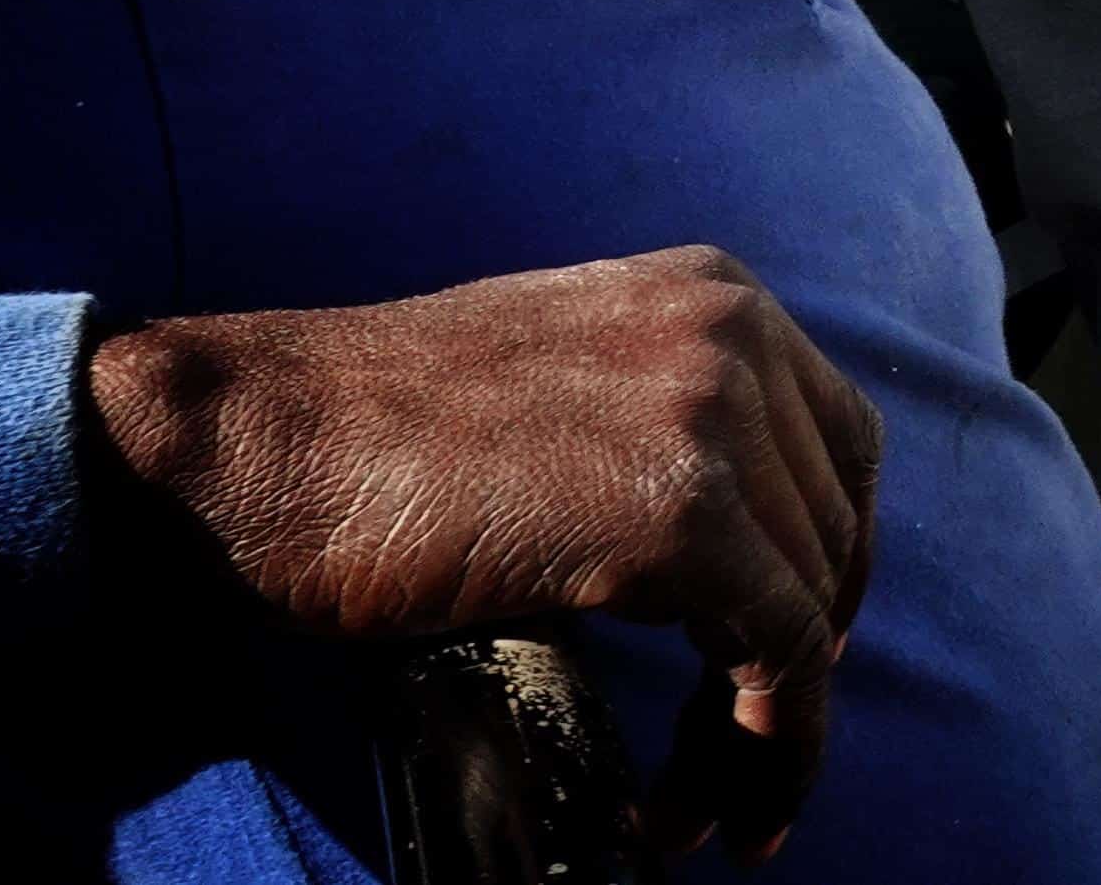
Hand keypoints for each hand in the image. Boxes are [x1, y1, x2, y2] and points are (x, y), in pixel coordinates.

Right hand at [84, 249, 878, 867]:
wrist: (259, 438)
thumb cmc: (374, 436)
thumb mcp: (561, 386)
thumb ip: (663, 428)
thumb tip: (738, 560)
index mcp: (711, 291)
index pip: (841, 441)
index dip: (832, 559)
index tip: (792, 650)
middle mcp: (732, 333)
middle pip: (837, 529)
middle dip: (796, 660)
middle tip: (730, 754)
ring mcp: (713, 417)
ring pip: (811, 608)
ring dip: (762, 731)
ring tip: (692, 804)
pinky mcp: (681, 517)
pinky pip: (779, 658)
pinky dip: (762, 751)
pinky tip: (691, 810)